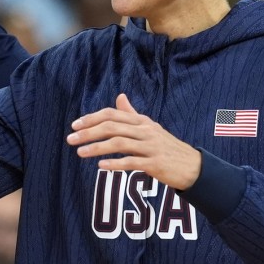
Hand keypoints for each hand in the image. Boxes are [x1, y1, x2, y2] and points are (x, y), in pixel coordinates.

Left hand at [66, 93, 201, 189]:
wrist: (193, 166)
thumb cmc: (167, 147)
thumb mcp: (150, 127)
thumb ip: (132, 114)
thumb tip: (120, 97)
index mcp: (142, 121)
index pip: (112, 114)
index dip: (92, 118)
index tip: (75, 125)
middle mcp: (145, 131)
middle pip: (112, 127)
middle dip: (89, 132)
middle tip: (70, 139)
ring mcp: (151, 147)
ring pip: (119, 143)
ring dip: (97, 148)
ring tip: (79, 153)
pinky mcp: (155, 164)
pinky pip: (132, 162)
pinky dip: (115, 163)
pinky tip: (101, 166)